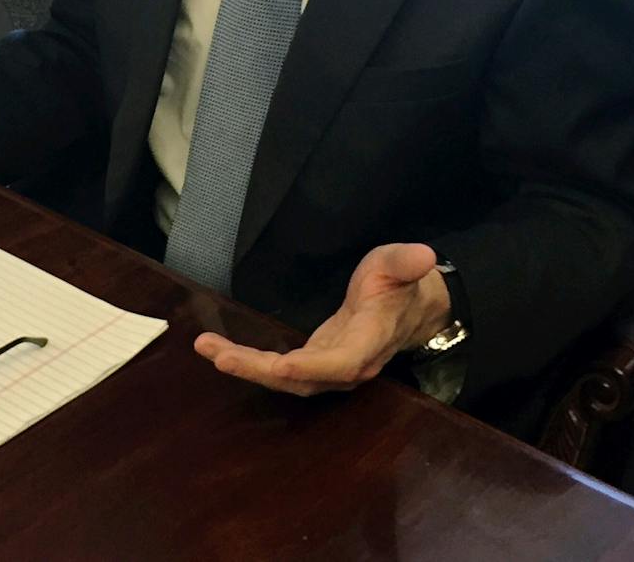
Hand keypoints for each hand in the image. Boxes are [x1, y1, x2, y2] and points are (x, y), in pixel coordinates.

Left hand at [194, 243, 451, 396]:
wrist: (407, 309)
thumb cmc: (399, 283)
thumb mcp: (401, 264)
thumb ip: (407, 263)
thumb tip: (425, 255)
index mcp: (370, 340)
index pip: (342, 362)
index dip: (312, 367)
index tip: (281, 364)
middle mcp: (348, 364)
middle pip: (303, 378)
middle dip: (261, 370)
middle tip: (220, 356)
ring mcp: (329, 368)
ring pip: (286, 379)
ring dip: (247, 367)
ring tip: (208, 348)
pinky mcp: (314, 363)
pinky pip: (280, 370)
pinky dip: (250, 362)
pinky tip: (220, 350)